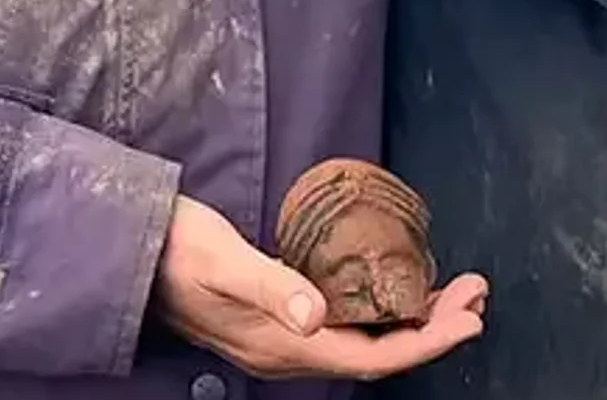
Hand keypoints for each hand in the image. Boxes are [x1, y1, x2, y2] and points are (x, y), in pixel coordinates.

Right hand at [151, 195, 486, 381]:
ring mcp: (281, 336)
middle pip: (377, 353)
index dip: (427, 342)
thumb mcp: (224, 261)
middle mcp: (287, 349)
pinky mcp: (275, 317)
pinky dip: (380, 310)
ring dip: (412, 320)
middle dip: (433, 329)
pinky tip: (394, 289)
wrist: (130, 251)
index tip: (470, 316)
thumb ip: (271, 287)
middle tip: (476, 295)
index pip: (373, 357)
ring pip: (363, 341)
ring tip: (454, 293)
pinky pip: (343, 327)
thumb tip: (317, 316)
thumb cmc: (176, 249)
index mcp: (282, 345)